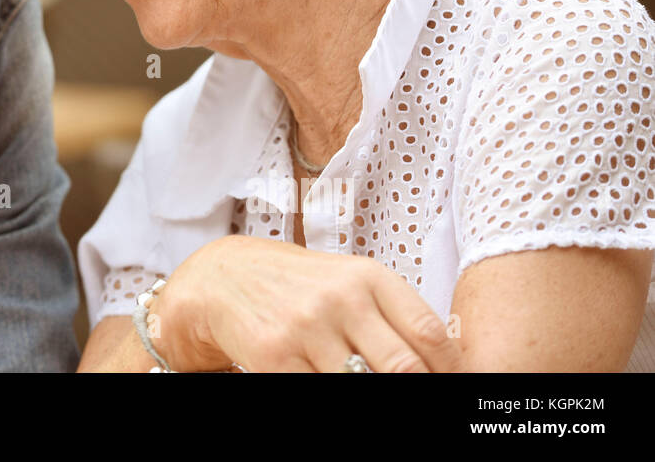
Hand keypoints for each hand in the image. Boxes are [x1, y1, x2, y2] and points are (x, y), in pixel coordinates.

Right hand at [152, 235, 463, 372]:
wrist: (224, 277)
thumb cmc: (299, 284)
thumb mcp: (349, 282)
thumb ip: (394, 315)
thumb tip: (445, 363)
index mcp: (369, 277)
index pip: (431, 335)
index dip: (449, 371)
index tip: (449, 384)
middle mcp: (341, 298)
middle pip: (404, 368)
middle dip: (415, 389)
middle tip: (415, 396)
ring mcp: (306, 327)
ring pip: (362, 386)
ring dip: (370, 392)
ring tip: (365, 383)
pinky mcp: (275, 354)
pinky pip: (319, 393)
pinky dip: (329, 396)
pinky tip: (328, 382)